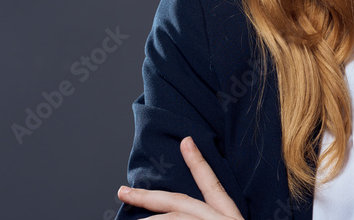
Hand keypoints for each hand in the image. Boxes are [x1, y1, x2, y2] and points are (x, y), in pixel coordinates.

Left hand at [117, 136, 244, 219]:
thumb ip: (210, 212)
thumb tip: (181, 211)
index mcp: (230, 216)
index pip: (213, 185)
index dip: (198, 162)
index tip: (186, 141)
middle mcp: (222, 219)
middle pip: (179, 202)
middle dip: (147, 197)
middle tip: (123, 192)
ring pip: (172, 219)